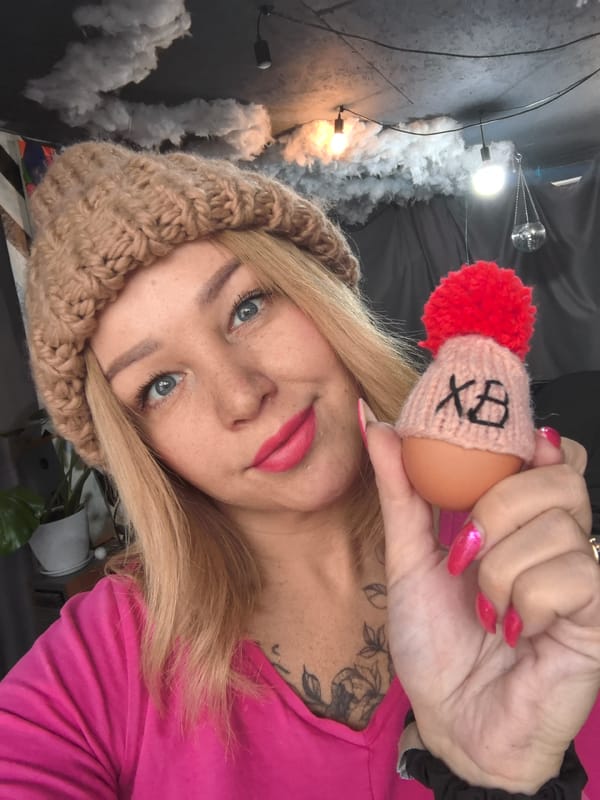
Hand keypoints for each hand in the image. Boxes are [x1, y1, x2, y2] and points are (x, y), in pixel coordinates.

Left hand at [361, 402, 599, 792]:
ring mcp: (583, 578)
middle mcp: (557, 542)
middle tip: (465, 550)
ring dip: (500, 569)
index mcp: (518, 522)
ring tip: (486, 609)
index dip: (535, 442)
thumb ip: (401, 491)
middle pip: (559, 478)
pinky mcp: (597, 617)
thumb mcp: (408, 559)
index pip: (552, 458)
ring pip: (558, 526)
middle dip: (499, 507)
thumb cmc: (434, 643)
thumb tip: (381, 428)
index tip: (507, 445)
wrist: (453, 721)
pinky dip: (527, 601)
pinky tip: (518, 630)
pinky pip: (570, 576)